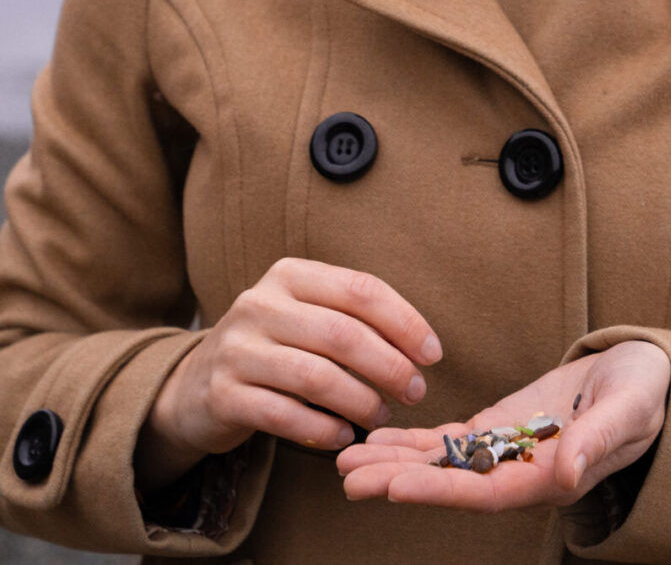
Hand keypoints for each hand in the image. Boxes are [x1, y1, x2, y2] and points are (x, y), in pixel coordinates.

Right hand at [134, 258, 441, 490]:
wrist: (195, 384)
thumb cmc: (274, 347)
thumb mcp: (306, 315)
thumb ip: (352, 318)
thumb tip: (420, 347)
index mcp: (290, 274)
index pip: (360, 290)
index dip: (404, 322)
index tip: (433, 354)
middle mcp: (259, 303)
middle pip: (342, 334)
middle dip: (389, 366)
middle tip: (415, 392)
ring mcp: (237, 349)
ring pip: (315, 376)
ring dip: (360, 401)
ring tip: (381, 416)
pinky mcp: (222, 394)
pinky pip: (283, 414)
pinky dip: (321, 429)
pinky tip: (343, 437)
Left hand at [336, 339, 670, 511]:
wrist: (646, 375)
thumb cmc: (645, 391)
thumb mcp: (630, 408)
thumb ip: (597, 439)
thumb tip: (564, 471)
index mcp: (551, 477)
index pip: (485, 491)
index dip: (440, 491)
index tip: (395, 487)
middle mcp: (522, 473)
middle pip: (451, 484)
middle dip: (398, 480)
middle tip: (346, 475)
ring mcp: (508, 450)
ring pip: (443, 464)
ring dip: (395, 462)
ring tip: (345, 458)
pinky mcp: (502, 426)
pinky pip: (452, 440)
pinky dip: (415, 441)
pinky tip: (380, 439)